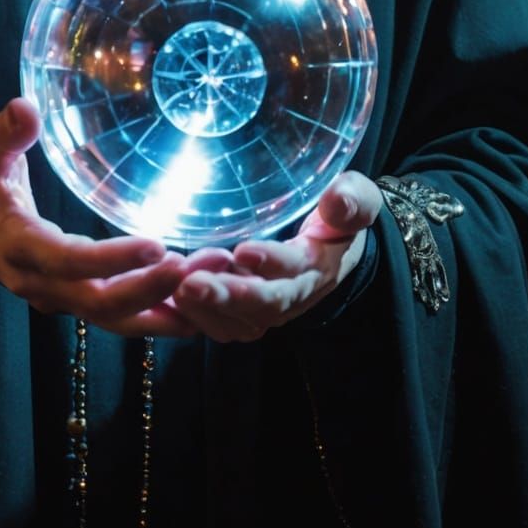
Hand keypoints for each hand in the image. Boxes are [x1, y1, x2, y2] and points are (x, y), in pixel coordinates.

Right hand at [0, 97, 223, 337]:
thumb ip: (4, 132)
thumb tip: (23, 107)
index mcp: (17, 244)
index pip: (65, 261)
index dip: (110, 259)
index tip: (154, 243)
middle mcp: (39, 282)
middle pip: (97, 302)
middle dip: (148, 290)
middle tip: (194, 269)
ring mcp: (57, 297)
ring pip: (113, 318)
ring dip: (162, 310)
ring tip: (212, 292)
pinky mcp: (74, 299)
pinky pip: (117, 315)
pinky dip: (156, 312)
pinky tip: (198, 306)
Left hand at [169, 172, 383, 342]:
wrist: (337, 248)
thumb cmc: (340, 216)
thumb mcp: (358, 199)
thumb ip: (353, 200)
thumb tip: (338, 200)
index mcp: (319, 265)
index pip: (295, 269)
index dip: (270, 262)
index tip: (242, 250)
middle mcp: (295, 295)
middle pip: (263, 305)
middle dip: (227, 296)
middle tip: (190, 282)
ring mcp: (270, 309)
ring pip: (239, 323)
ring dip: (206, 309)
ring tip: (176, 288)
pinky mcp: (247, 314)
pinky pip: (222, 327)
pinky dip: (197, 318)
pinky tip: (169, 298)